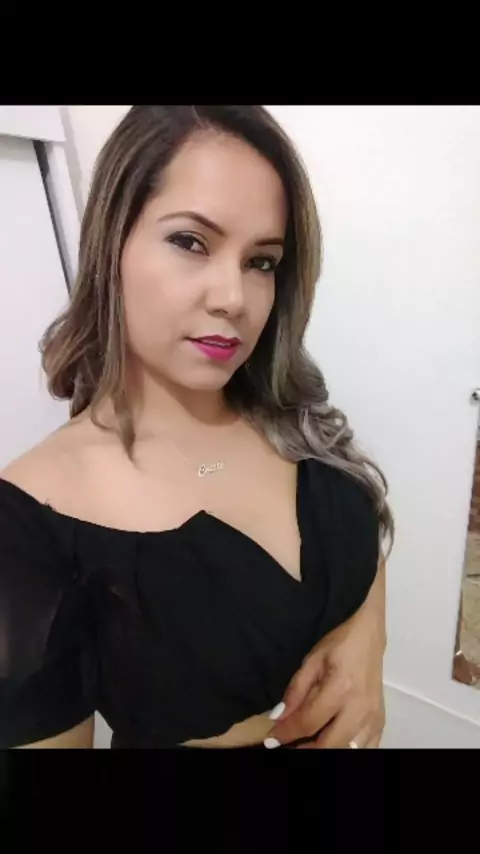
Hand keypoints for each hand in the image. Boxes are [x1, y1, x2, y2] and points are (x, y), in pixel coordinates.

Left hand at [266, 561, 385, 748]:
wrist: (370, 634)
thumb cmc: (340, 643)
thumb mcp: (312, 660)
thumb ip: (296, 691)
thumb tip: (279, 717)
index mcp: (341, 688)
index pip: (309, 721)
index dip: (287, 733)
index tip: (271, 739)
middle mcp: (360, 708)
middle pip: (329, 744)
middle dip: (303, 750)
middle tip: (286, 747)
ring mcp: (374, 717)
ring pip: (347, 750)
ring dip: (324, 750)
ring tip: (306, 745)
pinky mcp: (381, 721)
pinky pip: (366, 748)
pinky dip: (347, 750)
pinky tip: (332, 743)